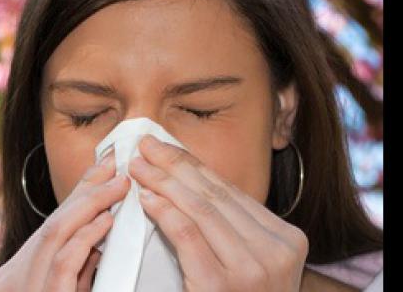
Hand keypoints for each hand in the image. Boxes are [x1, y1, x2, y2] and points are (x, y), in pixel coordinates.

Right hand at [0, 154, 129, 291]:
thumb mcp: (68, 289)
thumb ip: (80, 262)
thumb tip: (101, 222)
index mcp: (19, 272)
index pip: (51, 226)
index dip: (79, 194)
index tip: (104, 167)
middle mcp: (15, 277)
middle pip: (52, 224)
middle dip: (86, 192)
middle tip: (114, 168)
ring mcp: (27, 288)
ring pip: (54, 234)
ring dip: (89, 205)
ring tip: (116, 188)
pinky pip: (64, 263)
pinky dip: (85, 237)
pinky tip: (105, 221)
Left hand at [129, 134, 308, 291]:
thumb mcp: (250, 261)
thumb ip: (230, 228)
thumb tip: (187, 181)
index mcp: (286, 238)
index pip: (230, 191)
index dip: (192, 165)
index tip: (164, 147)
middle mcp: (276, 250)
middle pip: (214, 195)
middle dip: (174, 165)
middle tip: (144, 146)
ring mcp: (253, 269)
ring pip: (200, 208)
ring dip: (163, 182)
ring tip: (138, 167)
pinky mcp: (222, 286)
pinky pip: (188, 235)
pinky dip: (164, 212)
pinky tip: (145, 198)